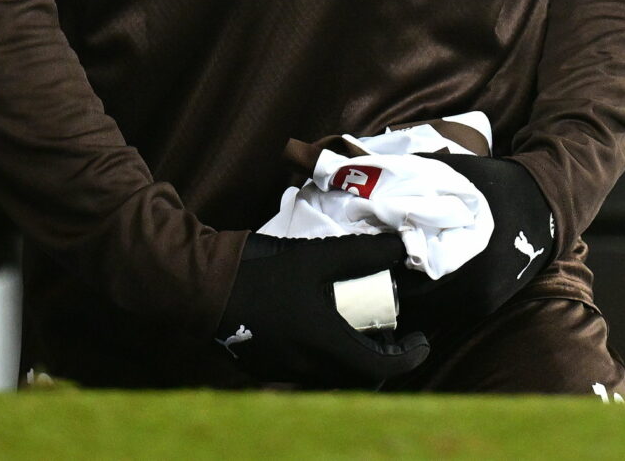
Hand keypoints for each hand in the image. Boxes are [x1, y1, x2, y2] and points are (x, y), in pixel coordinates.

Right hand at [214, 232, 431, 388]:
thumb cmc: (263, 271)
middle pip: (359, 375)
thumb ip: (363, 253)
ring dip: (353, 356)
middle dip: (382, 356)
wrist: (204, 288)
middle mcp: (307, 368)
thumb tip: (402, 249)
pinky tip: (321, 326)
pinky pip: (310, 371)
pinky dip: (327, 356)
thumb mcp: (318, 256)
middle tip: (390, 329)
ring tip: (357, 325)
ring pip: (335, 375)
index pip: (379, 368)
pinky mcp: (267, 368)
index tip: (421, 340)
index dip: (408, 357)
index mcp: (324, 345)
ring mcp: (285, 372)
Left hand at [391, 154, 555, 335]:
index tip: (370, 249)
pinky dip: (429, 293)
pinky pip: (444, 308)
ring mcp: (481, 303)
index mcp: (468, 264)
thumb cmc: (500, 185)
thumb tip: (375, 178)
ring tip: (395, 264)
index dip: (383, 266)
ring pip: (427, 310)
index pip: (406, 282)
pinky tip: (421, 271)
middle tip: (376, 258)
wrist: (547, 203)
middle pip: (413, 302)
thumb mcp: (460, 173)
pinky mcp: (485, 305)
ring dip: (410, 290)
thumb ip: (418, 175)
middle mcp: (475, 294)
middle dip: (392, 281)